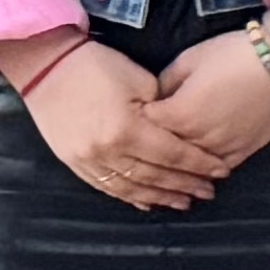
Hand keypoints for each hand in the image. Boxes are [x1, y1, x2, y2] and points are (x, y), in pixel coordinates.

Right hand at [18, 36, 222, 211]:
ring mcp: (86, 160)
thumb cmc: (98, 66)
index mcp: (126, 129)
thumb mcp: (141, 81)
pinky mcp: (72, 162)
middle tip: (209, 191)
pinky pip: (105, 187)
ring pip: (130, 187)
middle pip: (154, 175)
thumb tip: (183, 133)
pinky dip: (129, 195)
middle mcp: (106, 151)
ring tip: (183, 202)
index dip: (200, 165)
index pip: (173, 154)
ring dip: (159, 196)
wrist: (47, 66)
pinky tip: (146, 201)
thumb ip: (164, 112)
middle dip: (185, 185)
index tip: (222, 170)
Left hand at [148, 29, 269, 172]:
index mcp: (177, 114)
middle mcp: (195, 138)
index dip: (135, 118)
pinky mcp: (244, 152)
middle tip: (146, 139)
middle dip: (152, 145)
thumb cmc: (234, 54)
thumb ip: (165, 83)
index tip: (134, 114)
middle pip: (162, 151)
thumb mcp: (189, 59)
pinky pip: (217, 169)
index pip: (143, 125)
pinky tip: (201, 168)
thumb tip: (156, 98)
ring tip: (170, 160)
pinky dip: (207, 170)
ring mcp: (221, 149)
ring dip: (178, 163)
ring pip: (189, 167)